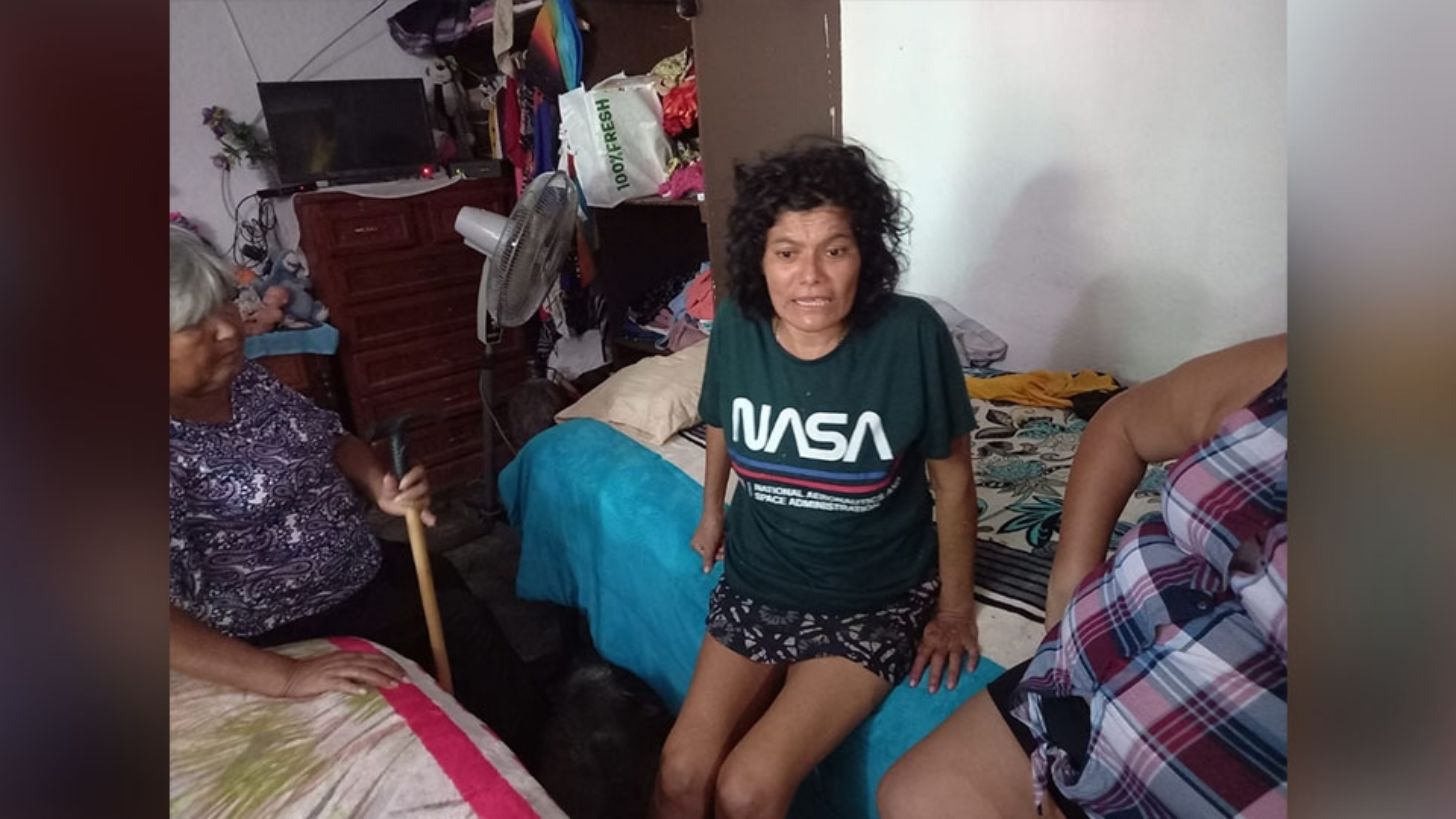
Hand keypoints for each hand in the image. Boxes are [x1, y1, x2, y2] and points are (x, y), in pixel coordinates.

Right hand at [279, 650, 405, 697]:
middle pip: (372, 663)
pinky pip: (341, 683)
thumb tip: (372, 679)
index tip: (405, 673)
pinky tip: (363, 692)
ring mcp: (335, 669)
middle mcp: (344, 660)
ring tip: (392, 685)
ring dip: (378, 678)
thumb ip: (354, 671)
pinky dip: (353, 686)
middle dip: (391, 670)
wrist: (290, 675)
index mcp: (348, 656)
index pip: (375, 657)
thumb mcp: (338, 668)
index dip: (391, 664)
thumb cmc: (315, 674)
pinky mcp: (325, 680)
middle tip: (406, 680)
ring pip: (361, 671)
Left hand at [376, 465, 436, 525]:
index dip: (411, 478)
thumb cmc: (390, 489)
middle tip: (397, 499)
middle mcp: (423, 484)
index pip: (419, 471)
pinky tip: (431, 521)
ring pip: (425, 500)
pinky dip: (429, 517)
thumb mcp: (386, 485)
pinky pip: (428, 513)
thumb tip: (389, 477)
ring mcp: (425, 496)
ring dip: (413, 505)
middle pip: (423, 487)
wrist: (389, 499)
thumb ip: (389, 482)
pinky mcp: (423, 509)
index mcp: (417, 473)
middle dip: (410, 494)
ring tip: (403, 507)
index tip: (400, 486)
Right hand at [690, 511, 724, 572]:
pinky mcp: (713, 532)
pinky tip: (724, 534)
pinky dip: (723, 539)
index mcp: (696, 546)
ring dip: (723, 544)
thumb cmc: (710, 527)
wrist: (715, 511)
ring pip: (718, 546)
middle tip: (723, 543)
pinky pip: (719, 540)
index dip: (717, 555)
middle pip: (713, 552)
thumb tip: (706, 572)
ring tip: (723, 537)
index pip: (709, 557)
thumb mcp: (710, 546)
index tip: (722, 551)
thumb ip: (708, 560)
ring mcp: (707, 537)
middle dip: (720, 549)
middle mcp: (700, 542)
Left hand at [908, 609, 980, 693]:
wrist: (955, 608)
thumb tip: (915, 656)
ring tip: (950, 686)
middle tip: (932, 690)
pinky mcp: (969, 641)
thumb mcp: (926, 630)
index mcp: (931, 640)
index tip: (912, 683)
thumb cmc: (939, 621)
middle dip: (935, 676)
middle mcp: (944, 643)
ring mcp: (957, 643)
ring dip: (953, 673)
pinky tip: (971, 670)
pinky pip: (972, 652)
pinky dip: (973, 660)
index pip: (921, 657)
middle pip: (938, 662)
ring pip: (955, 660)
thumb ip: (923, 644)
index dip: (916, 670)